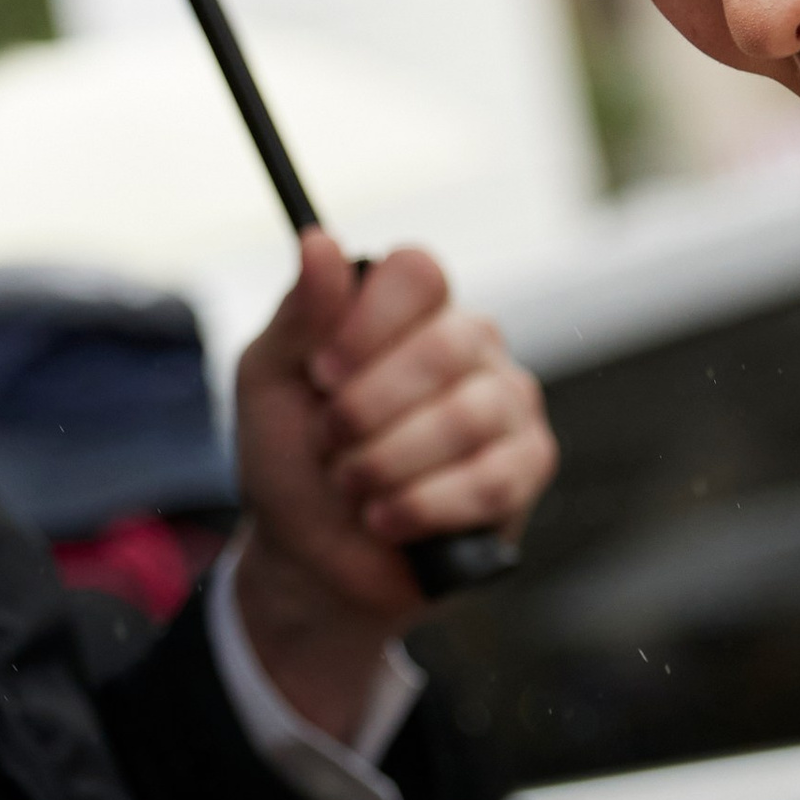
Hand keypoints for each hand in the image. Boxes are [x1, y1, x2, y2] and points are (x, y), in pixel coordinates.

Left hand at [231, 231, 556, 734]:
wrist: (313, 559)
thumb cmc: (293, 463)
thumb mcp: (270, 382)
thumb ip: (300, 314)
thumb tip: (320, 241)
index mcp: (409, 310)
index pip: (417, 273)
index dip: (368, 323)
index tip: (322, 373)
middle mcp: (468, 344)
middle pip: (446, 344)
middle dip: (369, 410)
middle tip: (331, 444)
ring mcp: (508, 402)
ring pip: (469, 416)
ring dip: (390, 463)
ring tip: (354, 489)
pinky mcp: (529, 466)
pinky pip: (494, 478)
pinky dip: (426, 506)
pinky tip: (388, 520)